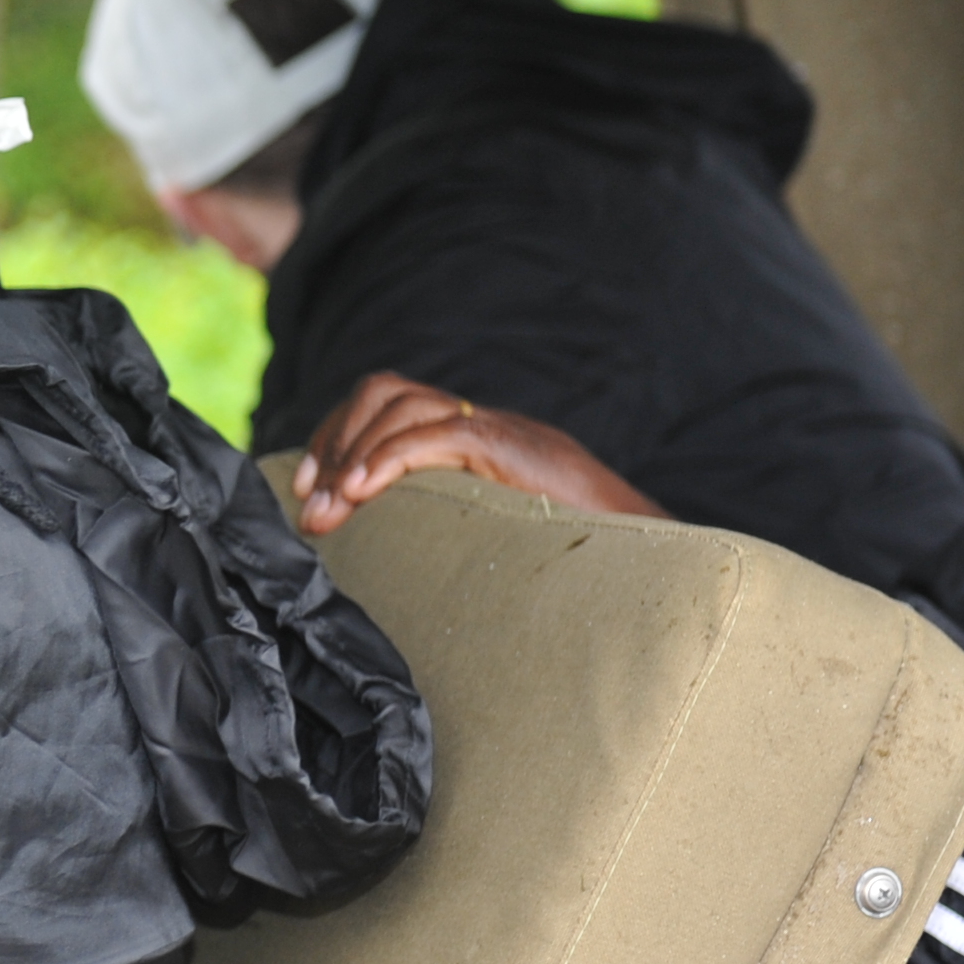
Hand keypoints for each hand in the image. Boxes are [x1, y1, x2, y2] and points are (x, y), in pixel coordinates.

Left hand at [292, 370, 663, 534]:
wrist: (656, 554)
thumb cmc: (576, 559)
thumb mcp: (492, 541)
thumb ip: (445, 533)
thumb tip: (389, 571)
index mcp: (475, 441)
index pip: (388, 406)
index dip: (338, 438)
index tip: (307, 491)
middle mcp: (485, 424)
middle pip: (385, 392)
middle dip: (333, 440)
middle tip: (307, 502)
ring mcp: (501, 431)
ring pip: (402, 404)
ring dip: (350, 453)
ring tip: (327, 508)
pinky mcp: (514, 448)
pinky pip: (438, 434)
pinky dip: (388, 458)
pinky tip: (360, 494)